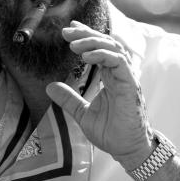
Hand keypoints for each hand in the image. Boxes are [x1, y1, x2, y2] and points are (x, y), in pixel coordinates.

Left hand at [45, 20, 151, 168]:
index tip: (69, 31)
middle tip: (67, 32)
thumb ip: (68, 99)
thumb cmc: (111, 132)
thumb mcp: (82, 113)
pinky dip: (103, 55)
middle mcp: (120, 74)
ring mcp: (127, 78)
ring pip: (113, 48)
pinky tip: (87, 56)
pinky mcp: (130, 86)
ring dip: (93, 42)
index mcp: (111, 77)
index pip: (100, 49)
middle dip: (86, 34)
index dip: (86, 36)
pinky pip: (119, 63)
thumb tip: (49, 87)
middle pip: (106, 43)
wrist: (127, 149)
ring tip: (74, 44)